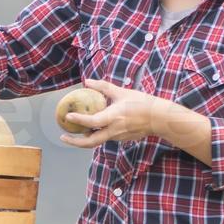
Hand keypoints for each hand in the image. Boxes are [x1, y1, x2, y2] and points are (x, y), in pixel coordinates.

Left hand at [57, 80, 179, 147]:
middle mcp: (114, 130)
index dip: (79, 119)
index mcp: (114, 117)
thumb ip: (103, 87)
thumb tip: (86, 81)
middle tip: (63, 136)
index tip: (68, 116)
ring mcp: (118, 137)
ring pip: (98, 140)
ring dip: (86, 137)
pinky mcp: (123, 139)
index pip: (93, 121)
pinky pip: (107, 137)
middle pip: (91, 142)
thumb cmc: (142, 102)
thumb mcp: (122, 92)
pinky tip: (94, 127)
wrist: (160, 118)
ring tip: (76, 131)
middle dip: (75, 142)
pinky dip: (98, 134)